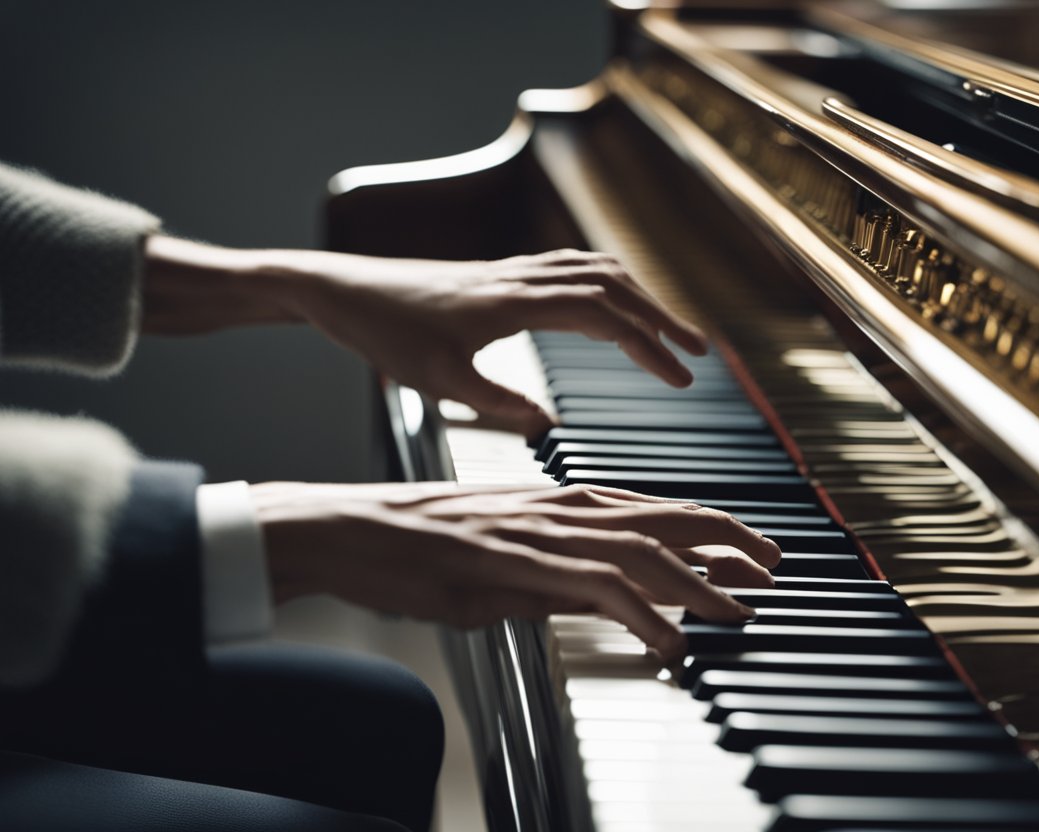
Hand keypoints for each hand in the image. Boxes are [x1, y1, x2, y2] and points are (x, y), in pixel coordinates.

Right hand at [253, 482, 780, 660]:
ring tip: (740, 605)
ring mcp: (542, 532)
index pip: (654, 510)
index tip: (749, 550)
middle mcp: (562, 509)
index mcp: (560, 504)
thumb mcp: (503, 560)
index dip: (709, 528)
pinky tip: (671, 641)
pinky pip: (595, 587)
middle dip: (728, 541)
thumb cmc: (418, 544)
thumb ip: (557, 577)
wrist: (355, 530)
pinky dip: (642, 612)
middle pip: (666, 518)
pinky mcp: (517, 562)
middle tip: (773, 564)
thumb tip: (603, 601)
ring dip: (700, 580)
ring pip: (643, 549)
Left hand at [285, 248, 708, 434]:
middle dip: (661, 318)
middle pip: (614, 287)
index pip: (604, 317)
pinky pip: (569, 268)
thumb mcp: (436, 379)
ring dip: (638, 296)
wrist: (338, 288)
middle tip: (700, 353)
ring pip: (594, 271)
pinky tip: (607, 301)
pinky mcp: (499, 275)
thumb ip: (496, 401)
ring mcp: (511, 271)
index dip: (649, 347)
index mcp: (514, 303)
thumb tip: (548, 423)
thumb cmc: (381, 331)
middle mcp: (520, 278)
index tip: (682, 379)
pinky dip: (605, 283)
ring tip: (667, 328)